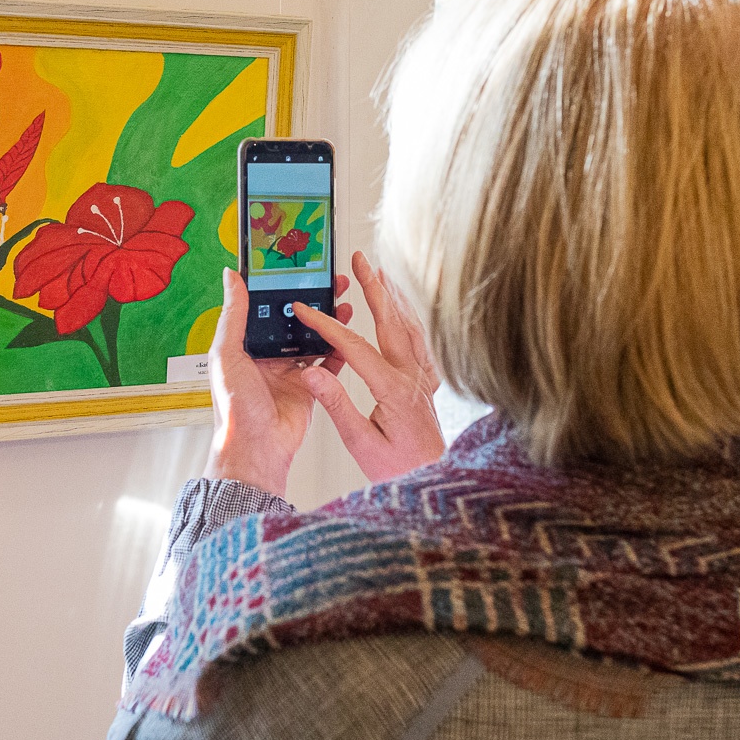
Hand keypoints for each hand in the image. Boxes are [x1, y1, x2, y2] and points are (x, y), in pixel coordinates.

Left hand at [203, 268, 353, 496]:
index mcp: (245, 348)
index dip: (282, 290)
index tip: (297, 270)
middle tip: (331, 282)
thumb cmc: (235, 408)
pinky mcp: (311, 388)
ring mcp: (291, 373)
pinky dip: (340, 350)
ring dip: (329, 322)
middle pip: (294, 322)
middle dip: (312, 302)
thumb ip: (234, 315)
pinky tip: (350, 335)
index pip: (264, 309)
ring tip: (344, 302)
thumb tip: (231, 277)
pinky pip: (328, 364)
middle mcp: (268, 358)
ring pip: (314, 340)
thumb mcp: (227, 354)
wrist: (258, 449)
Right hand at [291, 251, 444, 483]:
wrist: (435, 480)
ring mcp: (424, 378)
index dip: (326, 325)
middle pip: (390, 321)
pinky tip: (404, 312)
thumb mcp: (361, 443)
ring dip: (393, 297)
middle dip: (372, 287)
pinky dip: (410, 318)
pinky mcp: (429, 384)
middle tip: (360, 260)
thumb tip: (312, 372)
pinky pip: (421, 341)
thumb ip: (336, 404)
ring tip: (380, 273)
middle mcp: (412, 377)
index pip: (353, 346)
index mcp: (392, 389)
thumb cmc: (399, 469)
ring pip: (409, 326)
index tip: (304, 310)